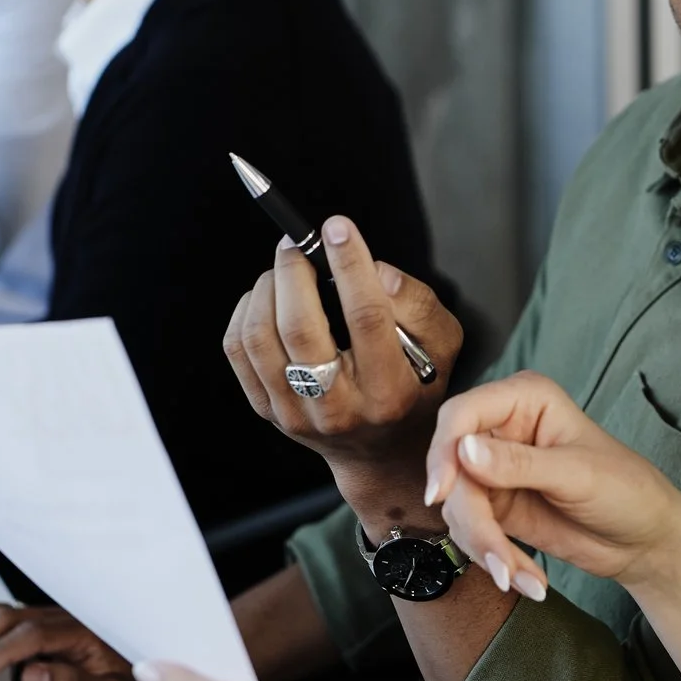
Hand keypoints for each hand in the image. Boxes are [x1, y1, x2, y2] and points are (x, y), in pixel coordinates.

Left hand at [222, 216, 462, 514]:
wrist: (380, 453)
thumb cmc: (413, 386)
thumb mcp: (441, 347)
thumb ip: (419, 306)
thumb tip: (378, 272)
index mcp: (388, 391)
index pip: (366, 319)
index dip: (349, 266)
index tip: (338, 228)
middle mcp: (339, 409)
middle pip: (300, 328)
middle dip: (294, 271)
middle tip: (298, 243)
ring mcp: (297, 414)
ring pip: (261, 337)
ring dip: (267, 288)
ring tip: (285, 268)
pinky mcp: (268, 410)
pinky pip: (239, 351)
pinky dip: (246, 311)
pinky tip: (266, 296)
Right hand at [422, 372, 680, 598]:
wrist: (645, 540)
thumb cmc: (627, 490)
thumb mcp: (578, 474)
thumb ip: (520, 464)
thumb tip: (464, 451)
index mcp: (525, 400)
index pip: (461, 415)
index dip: (444, 452)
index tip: (441, 494)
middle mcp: (503, 429)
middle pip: (452, 469)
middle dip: (474, 521)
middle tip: (499, 563)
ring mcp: (495, 470)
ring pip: (458, 506)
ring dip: (486, 548)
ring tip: (519, 580)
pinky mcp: (496, 507)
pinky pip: (473, 532)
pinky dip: (495, 559)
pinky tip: (528, 582)